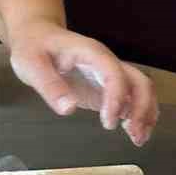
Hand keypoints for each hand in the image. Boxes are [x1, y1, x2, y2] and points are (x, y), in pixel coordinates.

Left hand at [7, 21, 156, 147]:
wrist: (37, 35)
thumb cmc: (33, 47)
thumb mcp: (30, 64)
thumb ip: (49, 86)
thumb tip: (69, 109)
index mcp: (89, 53)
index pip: (113, 73)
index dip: (116, 97)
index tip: (108, 122)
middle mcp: (105, 62)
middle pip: (138, 80)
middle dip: (141, 108)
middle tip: (134, 136)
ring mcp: (108, 74)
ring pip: (140, 89)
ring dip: (145, 113)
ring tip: (138, 139)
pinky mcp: (105, 87)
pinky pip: (131, 98)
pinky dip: (137, 114)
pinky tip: (133, 133)